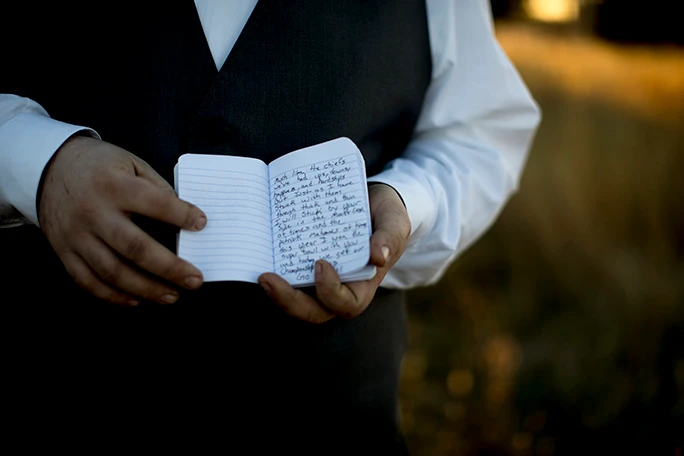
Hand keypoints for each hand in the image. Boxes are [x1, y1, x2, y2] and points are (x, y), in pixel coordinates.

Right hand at [39, 135, 206, 305]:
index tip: (202, 224)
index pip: (155, 203)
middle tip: (195, 280)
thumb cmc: (100, 166)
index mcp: (114, 185)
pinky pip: (88, 281)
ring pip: (113, 271)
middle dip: (169, 268)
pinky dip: (113, 296)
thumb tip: (184, 220)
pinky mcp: (64, 252)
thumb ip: (156, 188)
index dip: (181, 215)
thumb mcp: (130, 163)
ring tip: (172, 296)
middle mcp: (93, 212)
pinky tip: (137, 300)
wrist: (48, 167)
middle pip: (135, 248)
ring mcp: (76, 236)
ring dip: (146, 289)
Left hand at [258, 183, 409, 322]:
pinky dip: (274, 271)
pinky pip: (287, 278)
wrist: (372, 201)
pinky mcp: (303, 266)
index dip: (330, 292)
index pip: (346, 304)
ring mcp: (318, 281)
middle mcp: (339, 288)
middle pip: (313, 311)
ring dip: (276, 292)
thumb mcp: (395, 222)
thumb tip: (378, 257)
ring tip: (261, 273)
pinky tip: (261, 253)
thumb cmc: (386, 215)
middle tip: (267, 279)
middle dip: (288, 301)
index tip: (320, 264)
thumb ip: (390, 237)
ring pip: (295, 300)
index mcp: (363, 285)